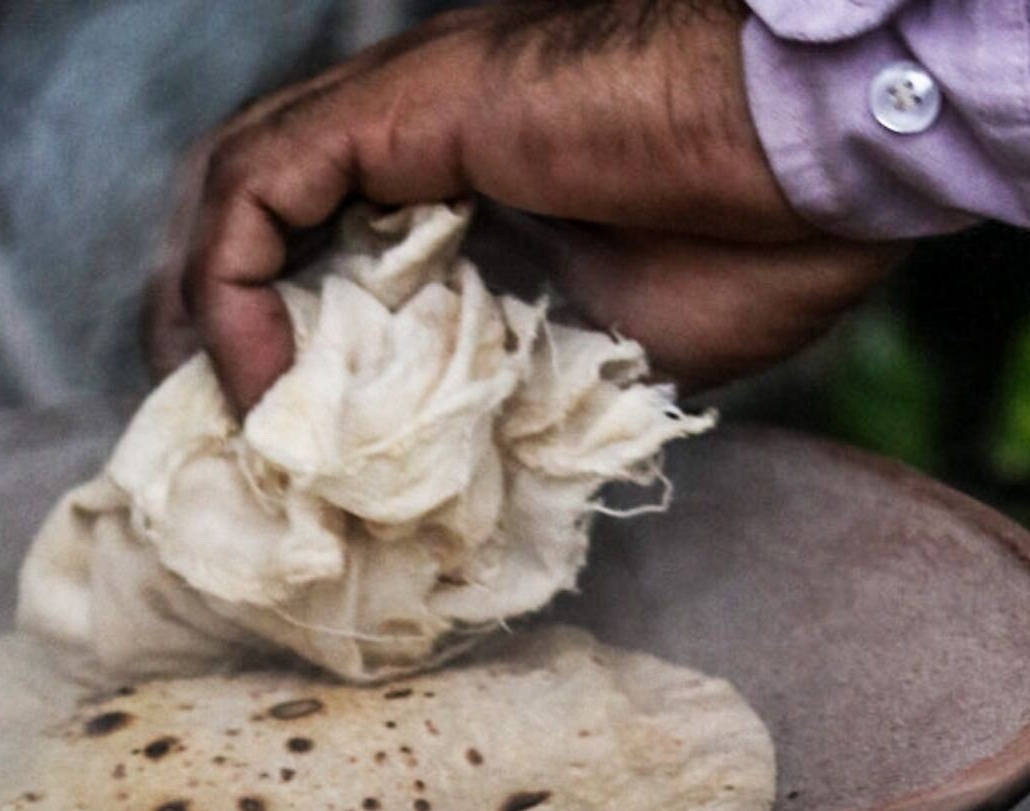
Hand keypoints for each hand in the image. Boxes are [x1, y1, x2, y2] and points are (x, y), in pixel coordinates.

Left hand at [145, 0, 901, 406]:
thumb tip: (459, 485)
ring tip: (228, 424)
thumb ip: (515, 399)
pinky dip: (235, 290)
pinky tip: (263, 383)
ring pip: (236, 194)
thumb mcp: (603, 364)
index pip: (315, 255)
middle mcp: (419, 143)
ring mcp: (408, 114)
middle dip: (211, 336)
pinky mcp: (407, 106)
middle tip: (217, 446)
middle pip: (253, 220)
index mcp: (465, 193)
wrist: (821, 163)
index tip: (266, 457)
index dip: (267, 351)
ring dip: (209, 318)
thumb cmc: (757, 249)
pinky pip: (262, 190)